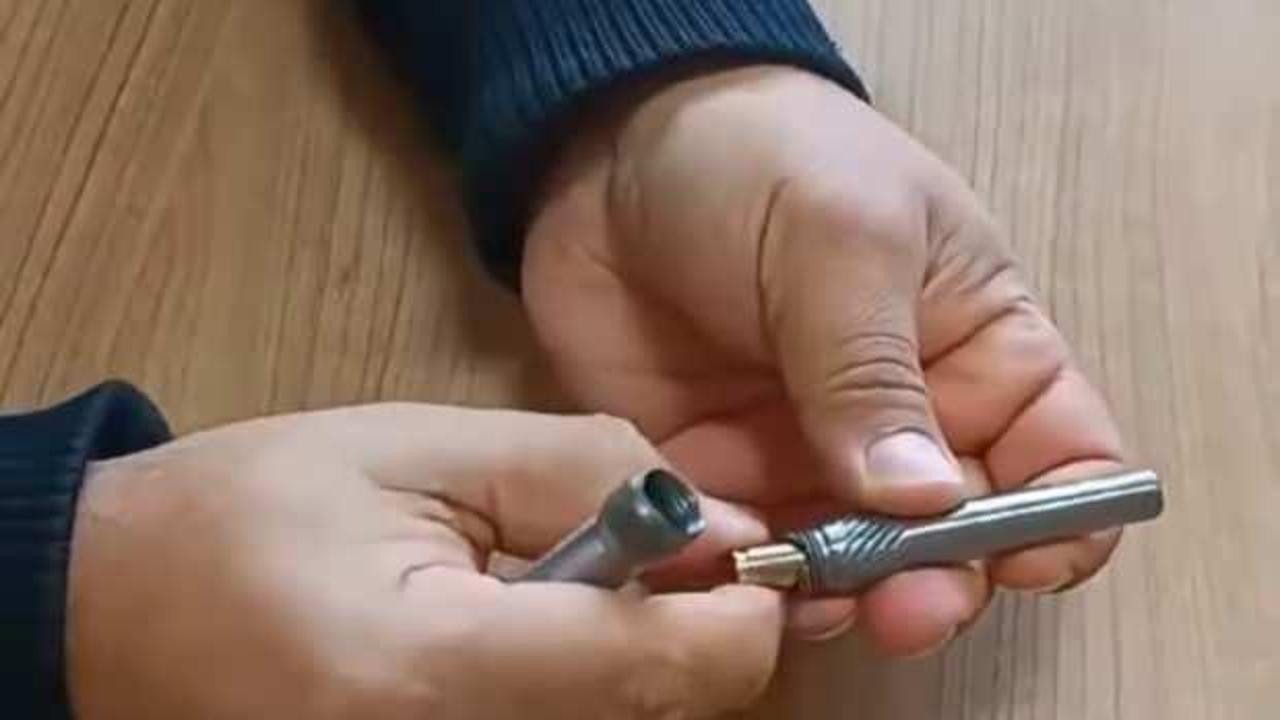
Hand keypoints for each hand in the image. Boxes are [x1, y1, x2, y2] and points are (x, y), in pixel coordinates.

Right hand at [68, 405, 781, 718]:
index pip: (672, 670)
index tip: (734, 546)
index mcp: (438, 673)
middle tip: (642, 549)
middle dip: (687, 627)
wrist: (119, 613)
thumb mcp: (415, 449)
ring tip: (553, 582)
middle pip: (672, 714)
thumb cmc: (248, 514)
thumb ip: (578, 473)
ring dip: (637, 655)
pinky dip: (588, 684)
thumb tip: (720, 522)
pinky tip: (529, 631)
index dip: (740, 607)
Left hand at [523, 66, 1127, 655]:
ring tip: (799, 587)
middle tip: (899, 606)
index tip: (1021, 562)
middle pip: (953, 539)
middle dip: (936, 583)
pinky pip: (747, 552)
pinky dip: (744, 577)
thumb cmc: (761, 158)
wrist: (613, 146)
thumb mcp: (840, 237)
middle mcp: (904, 421)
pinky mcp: (720, 476)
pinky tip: (724, 568)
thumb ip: (874, 369)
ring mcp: (808, 457)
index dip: (1060, 522)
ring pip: (850, 567)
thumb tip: (925, 500)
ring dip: (836, 594)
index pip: (1061, 456)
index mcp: (977, 347)